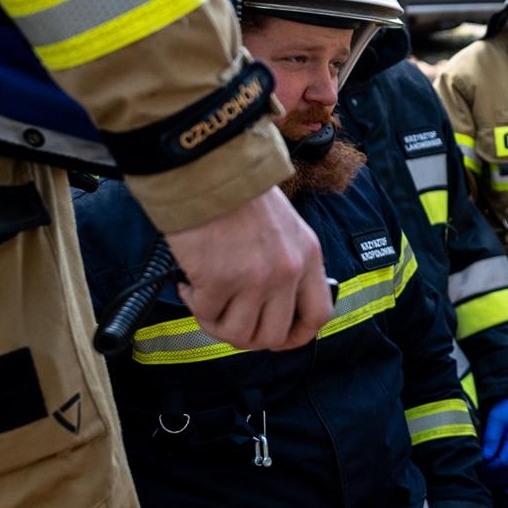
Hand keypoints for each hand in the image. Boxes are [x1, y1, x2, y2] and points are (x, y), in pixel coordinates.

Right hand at [165, 188, 330, 350]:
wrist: (206, 168)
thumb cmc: (238, 193)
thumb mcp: (285, 226)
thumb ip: (288, 263)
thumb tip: (276, 304)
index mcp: (308, 256)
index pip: (318, 315)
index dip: (297, 336)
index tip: (279, 339)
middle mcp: (287, 271)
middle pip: (274, 336)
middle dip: (248, 337)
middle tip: (228, 320)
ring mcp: (254, 279)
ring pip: (239, 335)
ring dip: (217, 324)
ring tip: (206, 300)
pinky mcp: (219, 280)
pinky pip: (206, 314)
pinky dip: (193, 303)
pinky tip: (189, 282)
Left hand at [478, 398, 507, 493]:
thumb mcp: (496, 418)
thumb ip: (491, 438)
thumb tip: (485, 458)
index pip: (504, 463)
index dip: (490, 469)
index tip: (477, 469)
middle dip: (493, 478)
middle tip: (478, 477)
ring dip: (501, 482)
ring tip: (486, 483)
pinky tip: (505, 490)